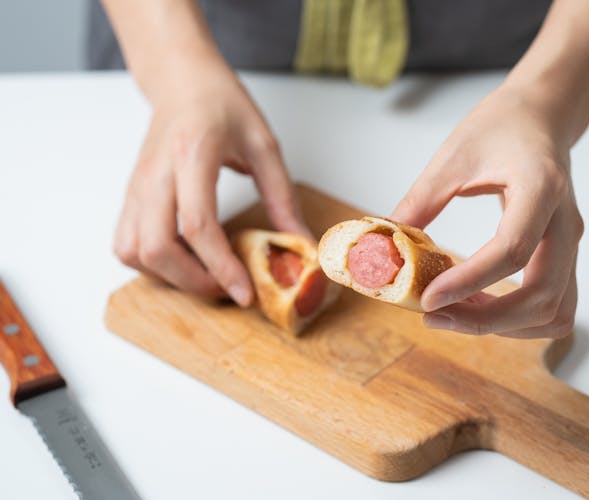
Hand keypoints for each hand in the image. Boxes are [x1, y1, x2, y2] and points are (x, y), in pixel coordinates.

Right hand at [113, 66, 308, 305]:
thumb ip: (282, 197)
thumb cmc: (222, 105)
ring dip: (169, 276)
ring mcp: (136, 186)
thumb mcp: (265, 145)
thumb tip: (299, 243)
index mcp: (192, 154)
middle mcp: (156, 173)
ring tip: (207, 275)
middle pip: (156, 247)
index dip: (220, 266)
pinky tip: (183, 260)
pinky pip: (125, 244)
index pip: (197, 223)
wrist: (182, 82)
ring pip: (133, 251)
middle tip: (229, 288)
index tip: (245, 292)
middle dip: (194, 281)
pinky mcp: (129, 196)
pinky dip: (150, 265)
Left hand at [391, 86, 583, 337]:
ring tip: (455, 314)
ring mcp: (570, 243)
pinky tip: (480, 307)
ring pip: (554, 312)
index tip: (428, 299)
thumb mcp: (452, 156)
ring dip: (505, 326)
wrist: (543, 116)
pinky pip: (554, 306)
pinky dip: (519, 321)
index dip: (469, 281)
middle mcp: (565, 222)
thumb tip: (385, 250)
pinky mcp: (565, 256)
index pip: (511, 248)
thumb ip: (420, 202)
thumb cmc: (501, 127)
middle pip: (542, 295)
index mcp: (540, 187)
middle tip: (435, 316)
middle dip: (487, 319)